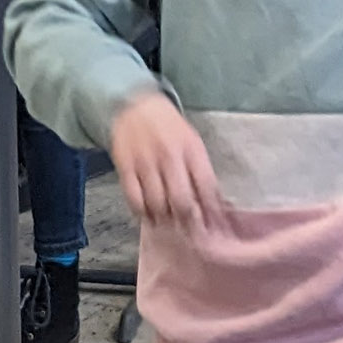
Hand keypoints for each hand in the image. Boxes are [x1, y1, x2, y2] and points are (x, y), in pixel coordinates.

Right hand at [109, 90, 219, 233]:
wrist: (135, 106)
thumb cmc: (170, 128)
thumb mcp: (193, 143)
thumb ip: (202, 172)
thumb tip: (217, 206)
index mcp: (191, 149)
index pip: (206, 187)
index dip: (213, 213)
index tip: (216, 230)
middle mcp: (169, 156)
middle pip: (181, 201)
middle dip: (189, 224)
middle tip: (193, 236)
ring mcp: (145, 162)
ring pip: (157, 204)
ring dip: (166, 222)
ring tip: (172, 228)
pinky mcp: (125, 167)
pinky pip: (134, 199)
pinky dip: (143, 213)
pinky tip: (150, 218)